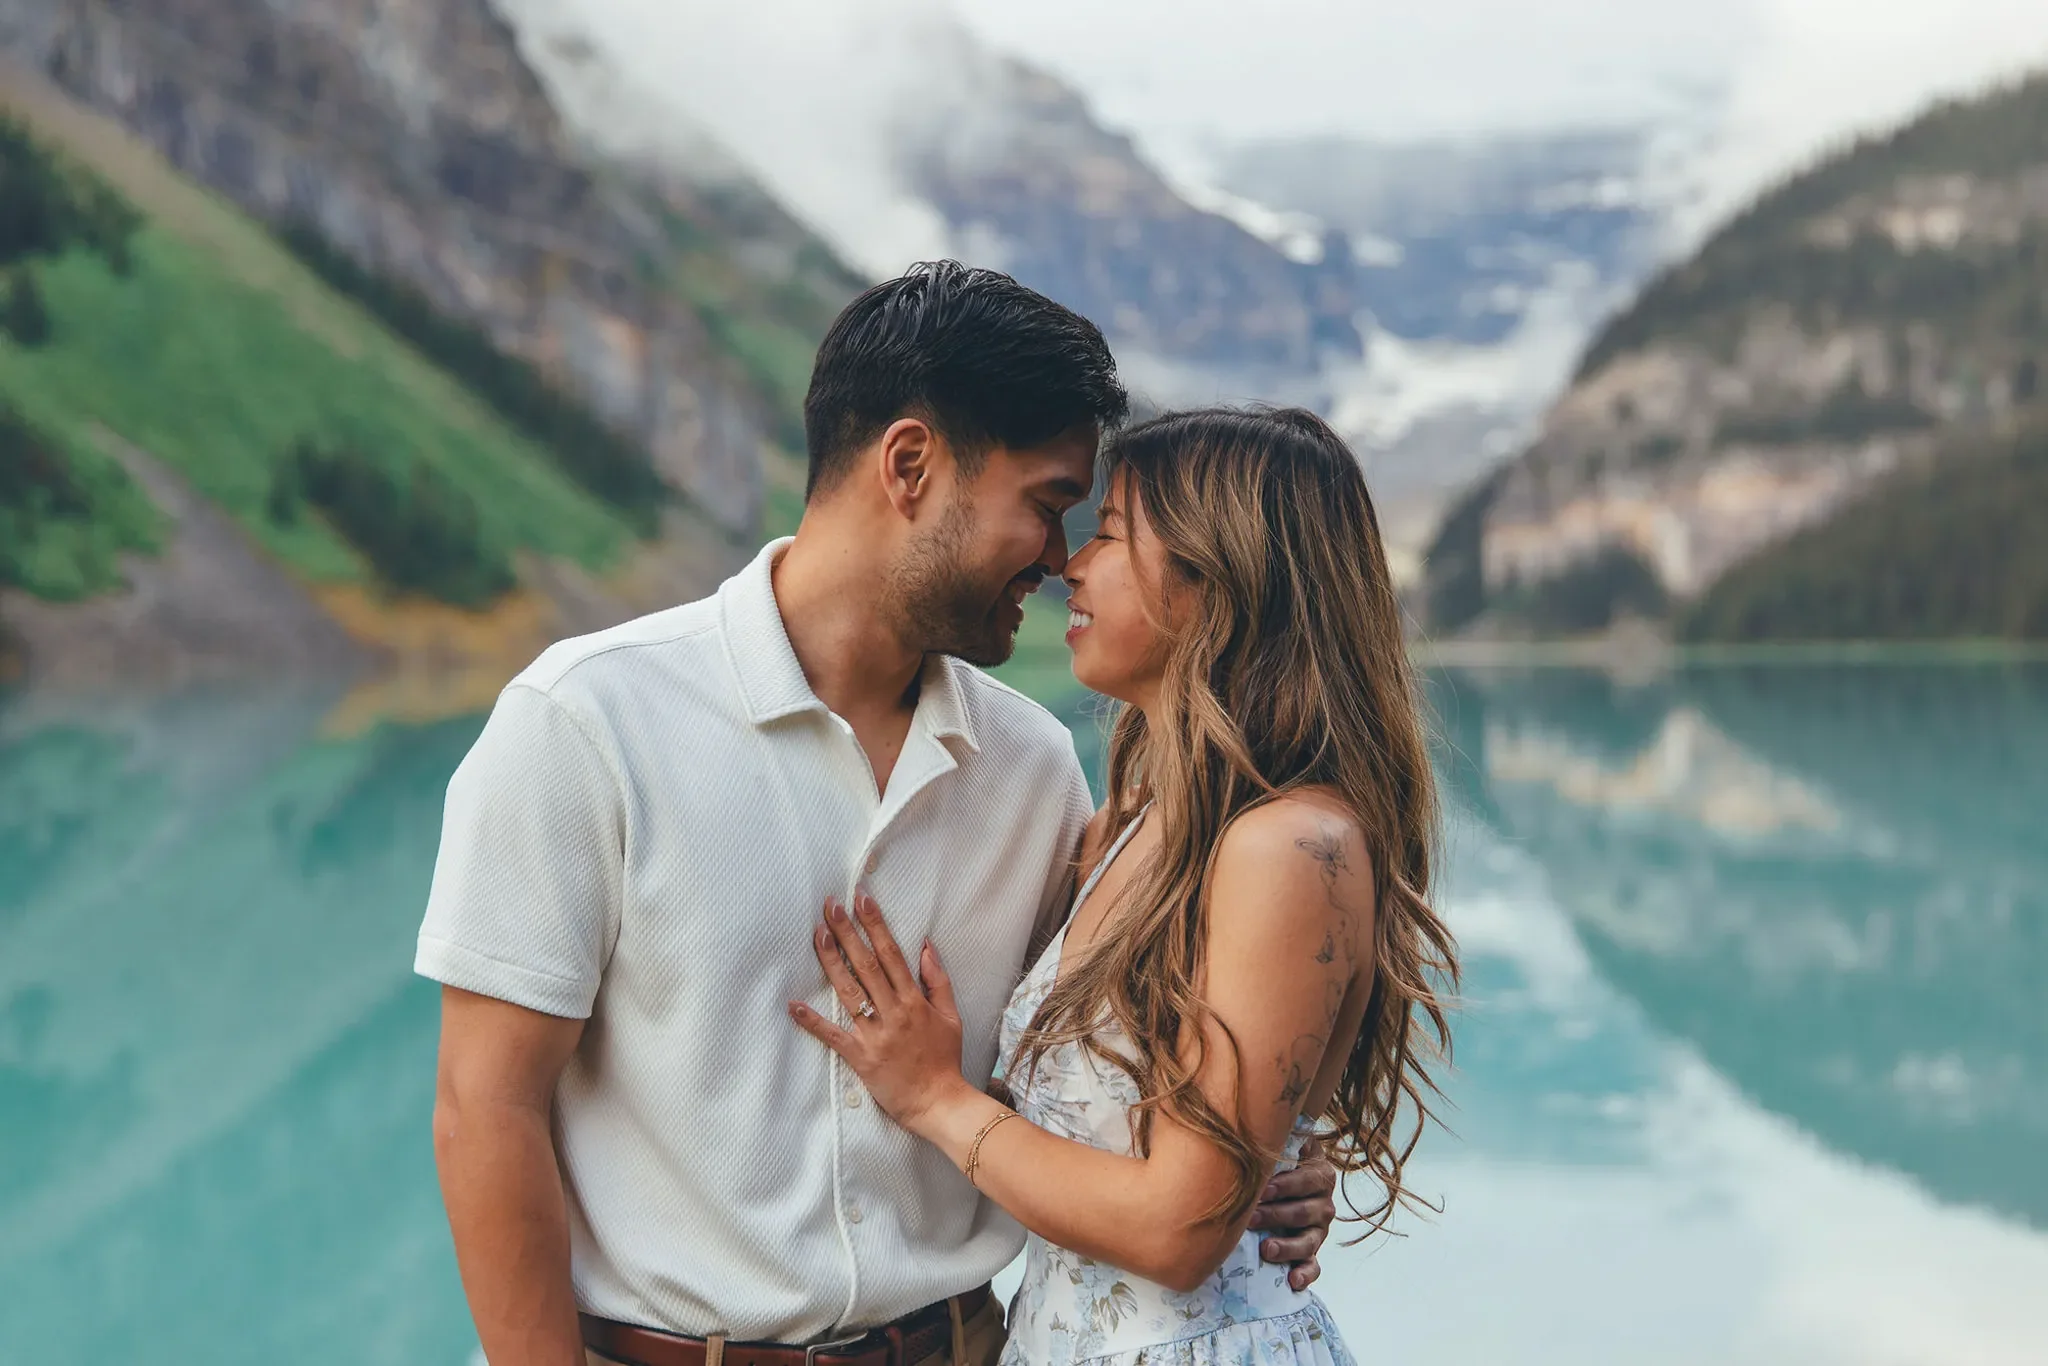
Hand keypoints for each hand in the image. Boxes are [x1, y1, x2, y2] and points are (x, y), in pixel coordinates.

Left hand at [789, 894, 974, 1135]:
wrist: (939, 1103)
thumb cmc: (944, 1059)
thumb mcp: (951, 1016)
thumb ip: (938, 980)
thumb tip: (925, 945)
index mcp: (914, 1001)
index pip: (891, 954)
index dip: (876, 925)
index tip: (861, 900)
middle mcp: (894, 1013)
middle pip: (866, 965)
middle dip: (848, 933)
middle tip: (831, 906)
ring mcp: (875, 1035)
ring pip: (849, 992)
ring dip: (831, 961)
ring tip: (817, 935)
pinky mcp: (860, 1057)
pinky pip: (834, 1036)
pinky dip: (813, 1021)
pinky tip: (794, 1004)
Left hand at [1248, 1150, 1337, 1290]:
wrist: (1290, 1182)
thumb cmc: (1280, 1162)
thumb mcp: (1286, 1146)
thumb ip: (1279, 1137)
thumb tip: (1260, 1116)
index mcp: (1320, 1175)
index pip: (1306, 1180)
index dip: (1285, 1185)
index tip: (1263, 1189)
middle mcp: (1324, 1204)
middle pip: (1303, 1212)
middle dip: (1275, 1215)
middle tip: (1249, 1219)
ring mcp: (1319, 1231)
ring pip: (1309, 1241)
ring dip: (1287, 1246)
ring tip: (1266, 1250)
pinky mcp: (1312, 1252)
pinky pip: (1314, 1266)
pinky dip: (1305, 1275)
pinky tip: (1293, 1282)